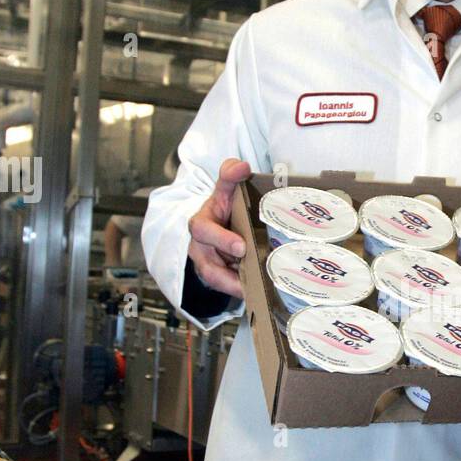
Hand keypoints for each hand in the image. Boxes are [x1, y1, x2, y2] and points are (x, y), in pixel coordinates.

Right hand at [187, 158, 251, 299]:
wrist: (215, 229)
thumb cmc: (221, 210)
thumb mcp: (223, 191)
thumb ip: (229, 176)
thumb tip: (241, 165)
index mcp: (201, 225)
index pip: (202, 230)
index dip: (220, 240)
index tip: (240, 247)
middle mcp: (201, 249)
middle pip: (208, 266)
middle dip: (227, 274)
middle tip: (252, 274)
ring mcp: (208, 267)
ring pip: (217, 283)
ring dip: (235, 287)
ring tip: (255, 291)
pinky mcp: (218, 280)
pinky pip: (228, 289)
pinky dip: (241, 291)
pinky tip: (258, 294)